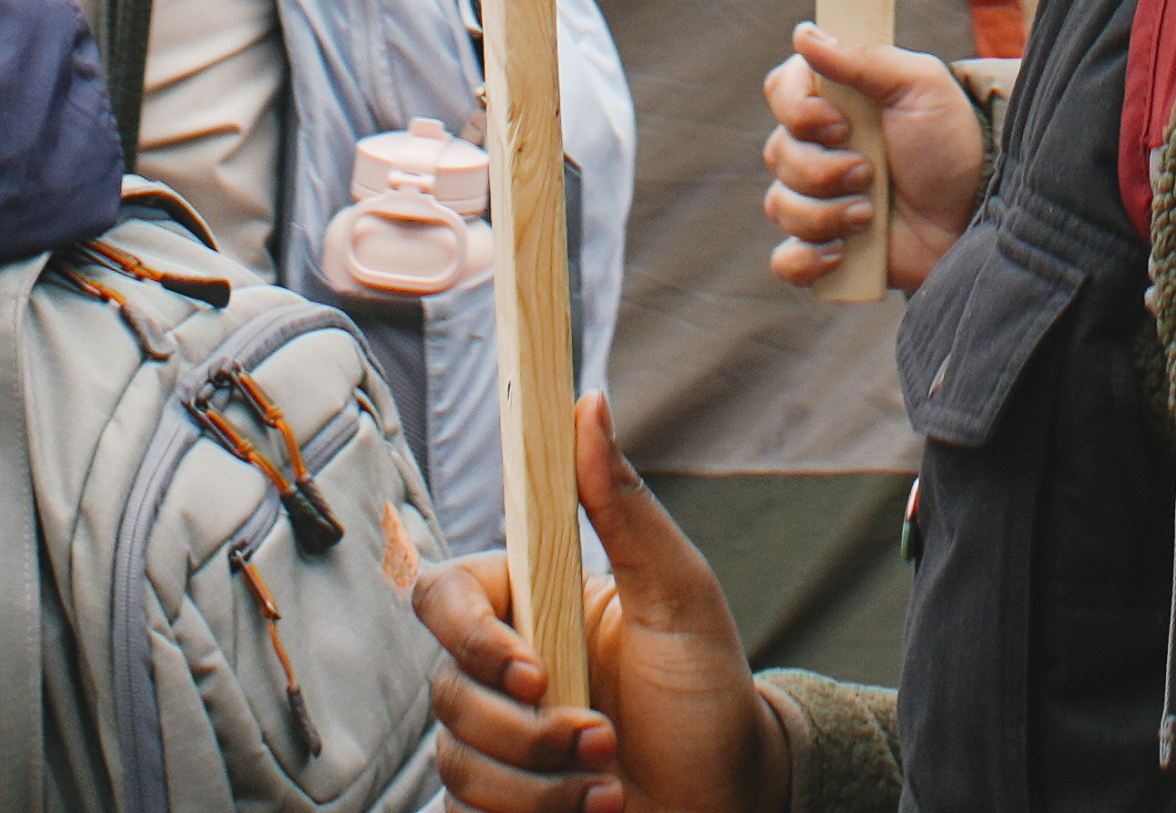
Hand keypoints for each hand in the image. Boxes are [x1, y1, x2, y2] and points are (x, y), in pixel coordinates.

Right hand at [415, 392, 755, 812]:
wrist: (729, 796)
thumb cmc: (706, 691)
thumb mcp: (678, 594)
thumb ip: (624, 506)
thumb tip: (588, 404)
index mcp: (530, 603)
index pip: (445, 596)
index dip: (469, 634)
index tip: (533, 670)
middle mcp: (503, 669)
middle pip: (449, 690)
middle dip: (529, 729)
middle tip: (604, 736)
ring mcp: (495, 741)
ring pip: (458, 760)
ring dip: (540, 781)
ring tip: (609, 779)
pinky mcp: (497, 802)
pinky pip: (466, 812)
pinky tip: (596, 809)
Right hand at [758, 26, 982, 294]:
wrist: (978, 213)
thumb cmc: (952, 143)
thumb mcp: (920, 86)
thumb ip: (863, 59)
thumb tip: (804, 34)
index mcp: (837, 103)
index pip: (780, 92)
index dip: (798, 110)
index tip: (840, 124)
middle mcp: (821, 149)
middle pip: (776, 152)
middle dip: (822, 169)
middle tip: (870, 172)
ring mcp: (821, 201)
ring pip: (780, 206)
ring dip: (825, 213)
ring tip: (870, 215)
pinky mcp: (828, 250)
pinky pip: (786, 261)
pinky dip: (805, 260)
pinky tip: (842, 252)